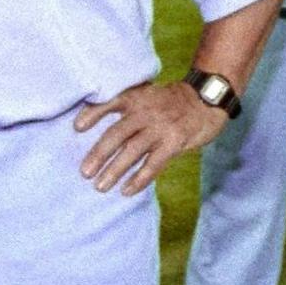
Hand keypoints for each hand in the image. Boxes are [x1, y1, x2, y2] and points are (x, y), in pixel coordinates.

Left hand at [73, 79, 230, 194]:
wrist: (208, 98)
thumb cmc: (173, 101)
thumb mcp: (148, 94)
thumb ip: (128, 106)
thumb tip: (97, 122)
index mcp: (136, 97)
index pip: (109, 103)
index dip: (92, 114)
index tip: (77, 128)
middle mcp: (145, 112)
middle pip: (117, 134)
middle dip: (99, 154)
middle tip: (84, 172)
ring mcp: (160, 128)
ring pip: (133, 151)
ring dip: (115, 170)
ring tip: (100, 186)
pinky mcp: (174, 142)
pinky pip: (153, 164)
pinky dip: (139, 179)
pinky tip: (126, 190)